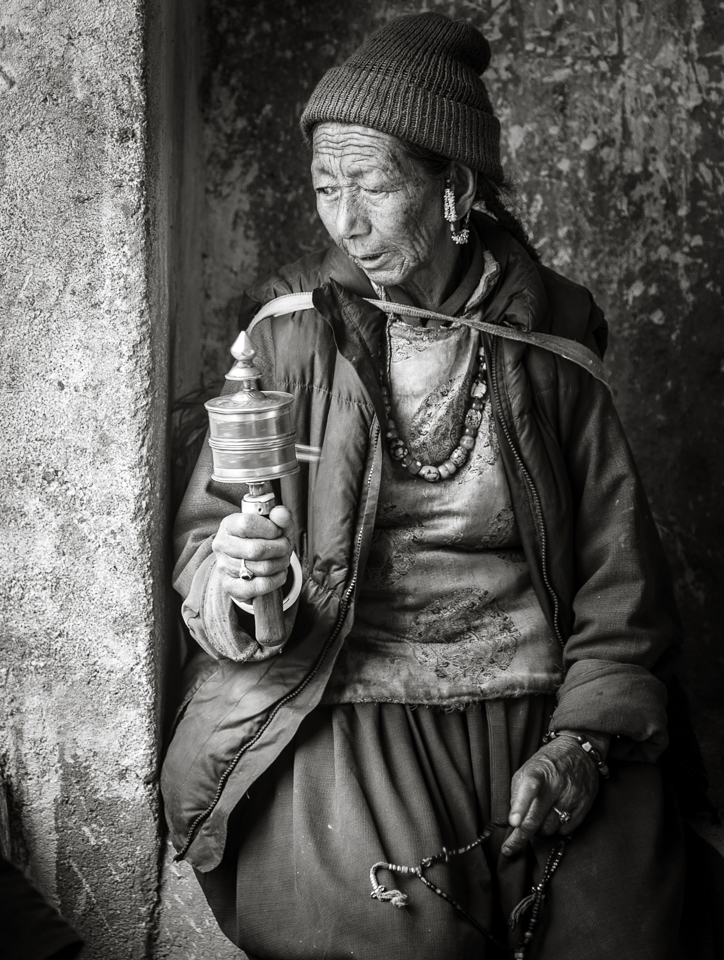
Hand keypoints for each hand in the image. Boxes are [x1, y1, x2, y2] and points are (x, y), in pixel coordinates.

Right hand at [212, 506, 293, 606]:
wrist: (252, 564)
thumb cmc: (263, 541)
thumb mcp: (275, 526)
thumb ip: (281, 517)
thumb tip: (281, 513)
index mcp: (228, 525)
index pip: (247, 524)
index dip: (269, 529)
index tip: (278, 532)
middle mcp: (222, 545)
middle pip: (256, 549)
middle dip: (279, 548)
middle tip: (285, 547)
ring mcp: (224, 567)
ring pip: (262, 568)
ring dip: (280, 563)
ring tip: (282, 559)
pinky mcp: (231, 586)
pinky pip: (261, 585)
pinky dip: (277, 579)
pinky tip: (278, 573)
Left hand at [502, 731, 608, 856]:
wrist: (579, 751)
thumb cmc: (547, 763)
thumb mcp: (526, 769)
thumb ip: (518, 792)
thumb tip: (512, 820)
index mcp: (538, 772)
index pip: (528, 788)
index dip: (520, 806)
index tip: (513, 823)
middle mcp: (557, 785)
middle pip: (537, 819)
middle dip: (520, 837)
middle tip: (509, 847)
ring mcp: (572, 797)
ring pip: (550, 829)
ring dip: (539, 830)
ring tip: (538, 819)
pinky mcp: (585, 806)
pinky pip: (566, 830)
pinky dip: (557, 829)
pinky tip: (554, 817)